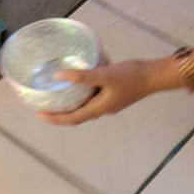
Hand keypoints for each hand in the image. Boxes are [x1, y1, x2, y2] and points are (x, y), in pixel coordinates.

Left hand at [40, 61, 155, 124]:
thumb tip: (58, 76)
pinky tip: (80, 82)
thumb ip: (82, 76)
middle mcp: (103, 109)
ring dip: (72, 104)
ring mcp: (110, 103)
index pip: (72, 118)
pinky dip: (83, 95)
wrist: (153, 76)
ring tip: (59, 95)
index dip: (56, 118)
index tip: (40, 114)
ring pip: (86, 107)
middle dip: (61, 113)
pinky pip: (93, 98)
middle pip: (78, 115)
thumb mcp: (104, 74)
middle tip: (46, 106)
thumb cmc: (130, 76)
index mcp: (99, 108)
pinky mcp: (114, 95)